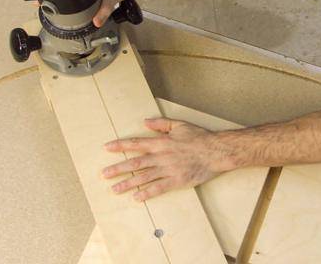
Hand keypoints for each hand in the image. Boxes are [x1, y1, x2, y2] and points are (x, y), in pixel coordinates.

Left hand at [101, 118, 231, 201]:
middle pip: (135, 163)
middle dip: (118, 169)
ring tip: (115, 190)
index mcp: (161, 142)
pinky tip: (136, 198)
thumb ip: (161, 124)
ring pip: (143, 178)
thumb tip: (145, 122)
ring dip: (127, 184)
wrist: (216, 151)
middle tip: (104, 174)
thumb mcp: (179, 125)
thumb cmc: (199, 137)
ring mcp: (168, 170)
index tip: (107, 148)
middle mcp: (161, 157)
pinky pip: (158, 188)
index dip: (120, 146)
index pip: (136, 144)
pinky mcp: (176, 181)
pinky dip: (146, 193)